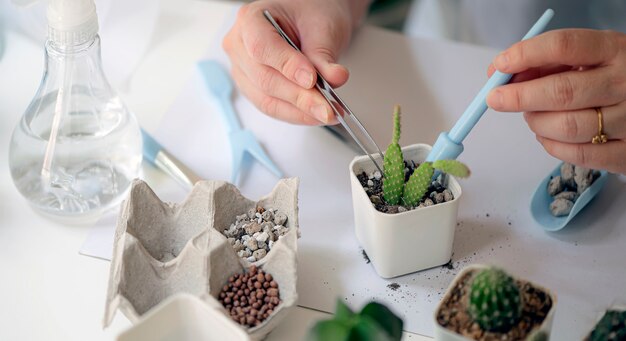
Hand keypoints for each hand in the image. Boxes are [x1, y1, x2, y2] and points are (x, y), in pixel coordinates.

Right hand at [223, 0, 368, 124]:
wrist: (311, 19)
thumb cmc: (311, 12)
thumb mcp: (322, 27)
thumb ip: (324, 54)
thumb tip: (334, 78)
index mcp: (250, 19)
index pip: (262, 47)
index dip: (287, 67)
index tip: (312, 80)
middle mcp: (240, 45)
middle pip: (264, 79)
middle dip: (299, 97)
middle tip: (327, 107)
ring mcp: (243, 69)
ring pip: (266, 100)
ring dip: (299, 111)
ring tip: (326, 113)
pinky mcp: (253, 88)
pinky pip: (272, 107)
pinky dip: (296, 114)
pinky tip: (315, 114)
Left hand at [486, 29, 625, 173]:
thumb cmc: (607, 76)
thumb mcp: (587, 58)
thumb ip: (547, 63)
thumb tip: (500, 74)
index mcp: (614, 50)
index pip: (564, 46)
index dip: (525, 55)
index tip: (499, 66)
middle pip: (563, 92)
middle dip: (520, 97)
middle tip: (496, 99)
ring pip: (567, 127)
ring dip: (536, 122)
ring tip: (531, 116)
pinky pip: (579, 155)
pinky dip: (552, 145)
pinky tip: (546, 135)